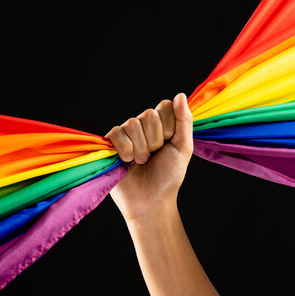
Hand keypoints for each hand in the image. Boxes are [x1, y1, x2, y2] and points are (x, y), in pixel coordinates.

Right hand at [105, 93, 192, 220]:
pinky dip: (125, 149)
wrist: (150, 200)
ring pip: (132, 124)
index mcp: (162, 124)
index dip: (168, 127)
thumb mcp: (183, 148)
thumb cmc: (168, 176)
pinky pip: (116, 133)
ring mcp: (126, 134)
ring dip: (140, 148)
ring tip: (141, 162)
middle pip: (148, 115)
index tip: (169, 145)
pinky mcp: (110, 143)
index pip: (164, 106)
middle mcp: (143, 126)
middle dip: (154, 141)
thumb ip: (184, 121)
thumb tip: (180, 95)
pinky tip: (127, 161)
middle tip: (153, 157)